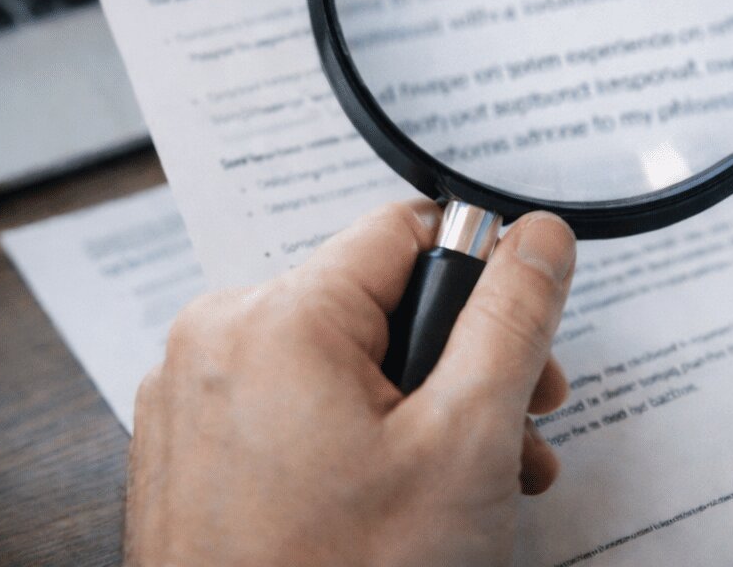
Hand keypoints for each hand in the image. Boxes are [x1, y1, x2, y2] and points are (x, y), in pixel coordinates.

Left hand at [125, 201, 576, 566]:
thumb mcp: (467, 441)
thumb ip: (512, 318)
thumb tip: (538, 235)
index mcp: (273, 319)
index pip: (406, 231)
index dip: (484, 280)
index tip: (525, 343)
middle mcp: (215, 344)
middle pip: (378, 303)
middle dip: (463, 363)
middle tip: (519, 428)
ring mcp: (194, 405)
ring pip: (344, 362)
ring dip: (425, 411)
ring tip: (475, 484)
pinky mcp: (194, 457)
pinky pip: (296, 409)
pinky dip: (361, 441)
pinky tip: (408, 501)